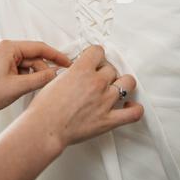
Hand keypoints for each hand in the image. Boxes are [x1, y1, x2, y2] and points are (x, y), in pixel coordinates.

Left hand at [0, 40, 70, 126]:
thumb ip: (41, 78)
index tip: (67, 62)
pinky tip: (24, 87)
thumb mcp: (19, 87)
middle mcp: (2, 48)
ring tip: (31, 88)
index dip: (55, 56)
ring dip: (32, 75)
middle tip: (50, 82)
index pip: (38, 47)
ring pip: (25, 63)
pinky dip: (24, 77)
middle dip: (42, 69)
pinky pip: (17, 67)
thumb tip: (55, 73)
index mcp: (7, 47)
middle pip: (32, 56)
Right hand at [28, 45, 143, 149]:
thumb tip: (80, 71)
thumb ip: (73, 72)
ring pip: (127, 82)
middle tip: (98, 79)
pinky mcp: (109, 120)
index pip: (98, 51)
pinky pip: (134, 113)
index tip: (94, 60)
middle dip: (105, 72)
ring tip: (116, 87)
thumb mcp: (56, 79)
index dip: (95, 55)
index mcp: (82, 69)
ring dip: (122, 83)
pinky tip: (128, 105)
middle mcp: (97, 82)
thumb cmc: (45, 107)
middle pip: (111, 68)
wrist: (45, 128)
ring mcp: (105, 101)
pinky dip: (135, 108)